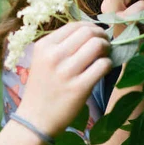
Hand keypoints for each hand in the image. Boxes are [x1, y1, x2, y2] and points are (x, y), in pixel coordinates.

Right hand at [15, 22, 111, 137]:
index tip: (95, 36)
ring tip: (104, 57)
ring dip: (107, 49)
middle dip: (101, 36)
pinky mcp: (79, 87)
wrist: (35, 119)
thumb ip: (60, 45)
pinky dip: (108, 65)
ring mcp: (66, 72)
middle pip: (88, 32)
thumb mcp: (42, 60)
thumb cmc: (42, 89)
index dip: (90, 27)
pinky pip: (103, 65)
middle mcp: (53, 56)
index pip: (74, 25)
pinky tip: (103, 70)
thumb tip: (89, 32)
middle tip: (104, 45)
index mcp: (44, 46)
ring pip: (98, 45)